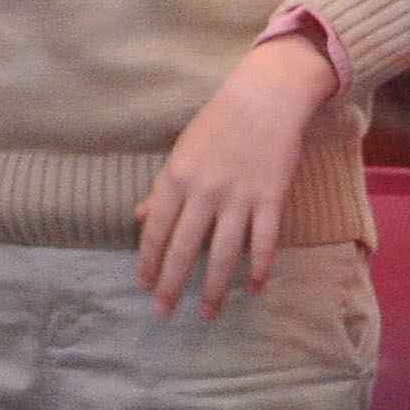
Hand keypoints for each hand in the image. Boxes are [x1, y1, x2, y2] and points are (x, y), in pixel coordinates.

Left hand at [133, 31, 340, 319]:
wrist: (265, 96)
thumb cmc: (220, 120)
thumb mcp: (182, 150)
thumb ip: (162, 189)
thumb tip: (139, 217)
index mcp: (176, 177)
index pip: (156, 229)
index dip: (148, 261)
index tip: (144, 286)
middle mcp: (203, 191)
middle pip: (183, 248)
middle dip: (172, 285)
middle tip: (164, 313)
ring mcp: (238, 197)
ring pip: (222, 254)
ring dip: (214, 289)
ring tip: (208, 314)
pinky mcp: (271, 198)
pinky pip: (264, 242)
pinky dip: (259, 268)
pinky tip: (254, 289)